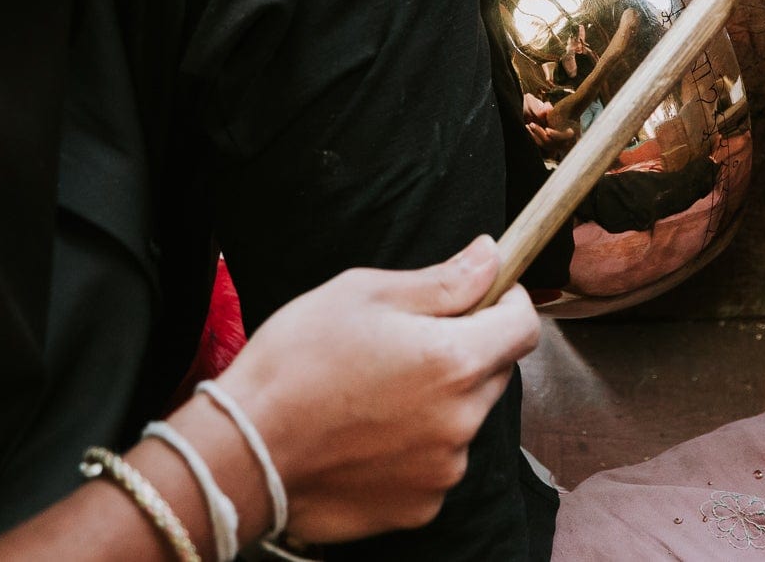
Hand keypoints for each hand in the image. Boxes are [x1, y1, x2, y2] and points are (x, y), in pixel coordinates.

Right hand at [214, 236, 538, 541]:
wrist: (242, 452)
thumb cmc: (295, 363)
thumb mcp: (364, 295)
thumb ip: (442, 282)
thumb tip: (490, 258)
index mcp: (455, 360)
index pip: (522, 326)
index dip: (507, 302)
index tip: (484, 294)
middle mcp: (462, 421)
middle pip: (493, 372)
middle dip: (465, 350)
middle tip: (405, 343)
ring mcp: (444, 470)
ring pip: (464, 419)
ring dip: (440, 401)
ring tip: (375, 393)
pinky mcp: (420, 507)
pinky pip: (437, 463)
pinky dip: (417, 446)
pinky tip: (368, 434)